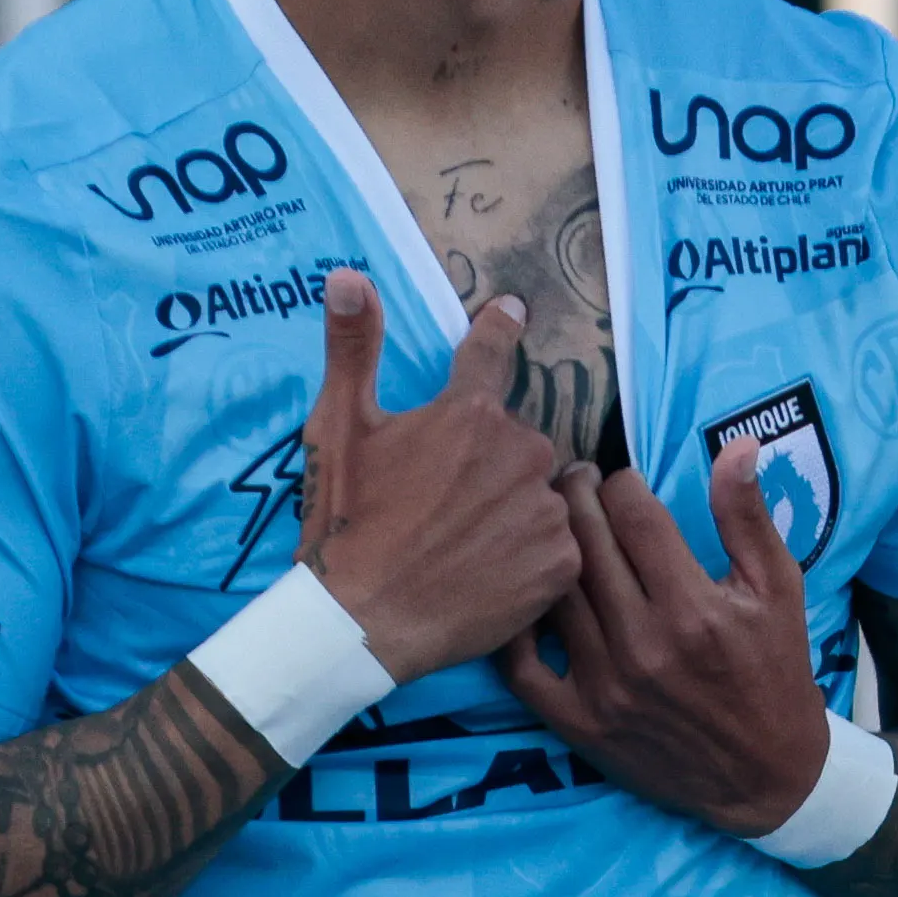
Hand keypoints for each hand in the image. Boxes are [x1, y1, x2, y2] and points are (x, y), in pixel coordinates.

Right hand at [298, 269, 586, 681]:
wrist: (362, 622)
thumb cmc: (346, 524)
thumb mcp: (337, 430)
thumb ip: (351, 347)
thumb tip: (347, 274)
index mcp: (469, 414)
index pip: (490, 353)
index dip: (498, 328)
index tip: (512, 311)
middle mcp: (520, 453)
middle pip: (515, 444)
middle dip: (486, 465)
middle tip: (441, 506)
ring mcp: (545, 511)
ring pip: (537, 497)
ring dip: (512, 511)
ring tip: (464, 547)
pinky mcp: (560, 566)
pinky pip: (556, 548)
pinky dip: (529, 558)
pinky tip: (489, 574)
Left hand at [501, 439, 833, 835]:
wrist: (765, 778)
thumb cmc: (774, 672)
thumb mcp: (778, 590)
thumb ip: (748, 517)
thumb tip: (737, 444)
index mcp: (694, 607)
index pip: (634, 514)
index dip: (621, 481)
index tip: (620, 478)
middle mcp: (644, 645)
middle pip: (585, 543)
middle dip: (575, 495)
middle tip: (571, 479)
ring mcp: (605, 686)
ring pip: (553, 592)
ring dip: (544, 546)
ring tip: (547, 523)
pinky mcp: (578, 723)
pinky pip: (521, 665)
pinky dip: (515, 625)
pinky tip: (523, 593)